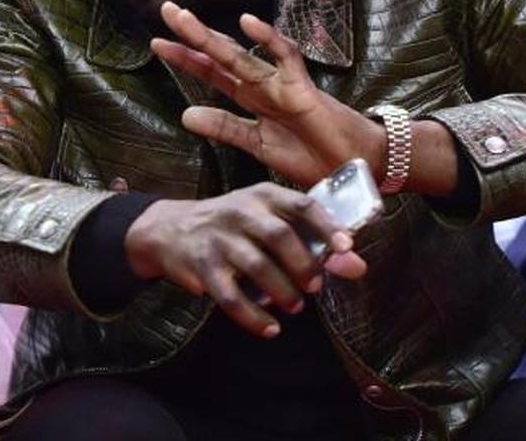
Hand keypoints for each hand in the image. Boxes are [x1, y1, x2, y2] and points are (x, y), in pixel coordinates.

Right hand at [125, 183, 367, 338]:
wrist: (169, 229)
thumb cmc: (231, 225)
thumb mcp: (266, 220)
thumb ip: (311, 240)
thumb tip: (356, 265)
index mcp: (262, 196)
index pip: (300, 204)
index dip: (326, 226)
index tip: (345, 248)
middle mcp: (240, 211)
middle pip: (278, 235)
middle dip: (302, 264)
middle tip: (315, 287)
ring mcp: (218, 238)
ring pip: (256, 266)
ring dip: (281, 291)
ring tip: (295, 307)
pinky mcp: (201, 265)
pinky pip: (230, 295)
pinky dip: (252, 316)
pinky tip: (269, 328)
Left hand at [150, 2, 386, 187]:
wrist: (355, 167)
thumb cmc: (313, 156)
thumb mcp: (258, 146)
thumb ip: (225, 129)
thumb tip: (185, 115)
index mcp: (251, 100)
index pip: (213, 74)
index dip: (186, 59)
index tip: (158, 43)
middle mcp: (263, 87)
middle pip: (221, 57)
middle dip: (192, 36)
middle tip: (165, 12)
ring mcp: (282, 85)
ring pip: (241, 56)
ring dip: (211, 38)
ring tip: (184, 18)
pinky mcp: (304, 89)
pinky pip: (287, 59)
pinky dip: (269, 40)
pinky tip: (248, 23)